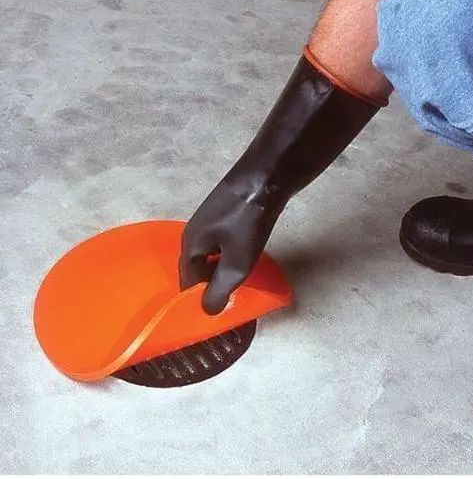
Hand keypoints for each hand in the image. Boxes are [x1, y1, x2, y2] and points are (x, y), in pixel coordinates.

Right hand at [179, 181, 281, 313]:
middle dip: (209, 286)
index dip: (200, 299)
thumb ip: (220, 288)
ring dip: (220, 271)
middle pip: (197, 268)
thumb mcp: (236, 262)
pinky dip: (227, 257)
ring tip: (236, 286)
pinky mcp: (225, 214)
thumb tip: (207, 312)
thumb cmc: (247, 221)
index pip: (188, 282)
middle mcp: (194, 232)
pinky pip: (220, 244)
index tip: (215, 314)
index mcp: (190, 245)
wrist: (265, 177)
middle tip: (227, 303)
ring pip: (210, 255)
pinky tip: (243, 261)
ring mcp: (209, 221)